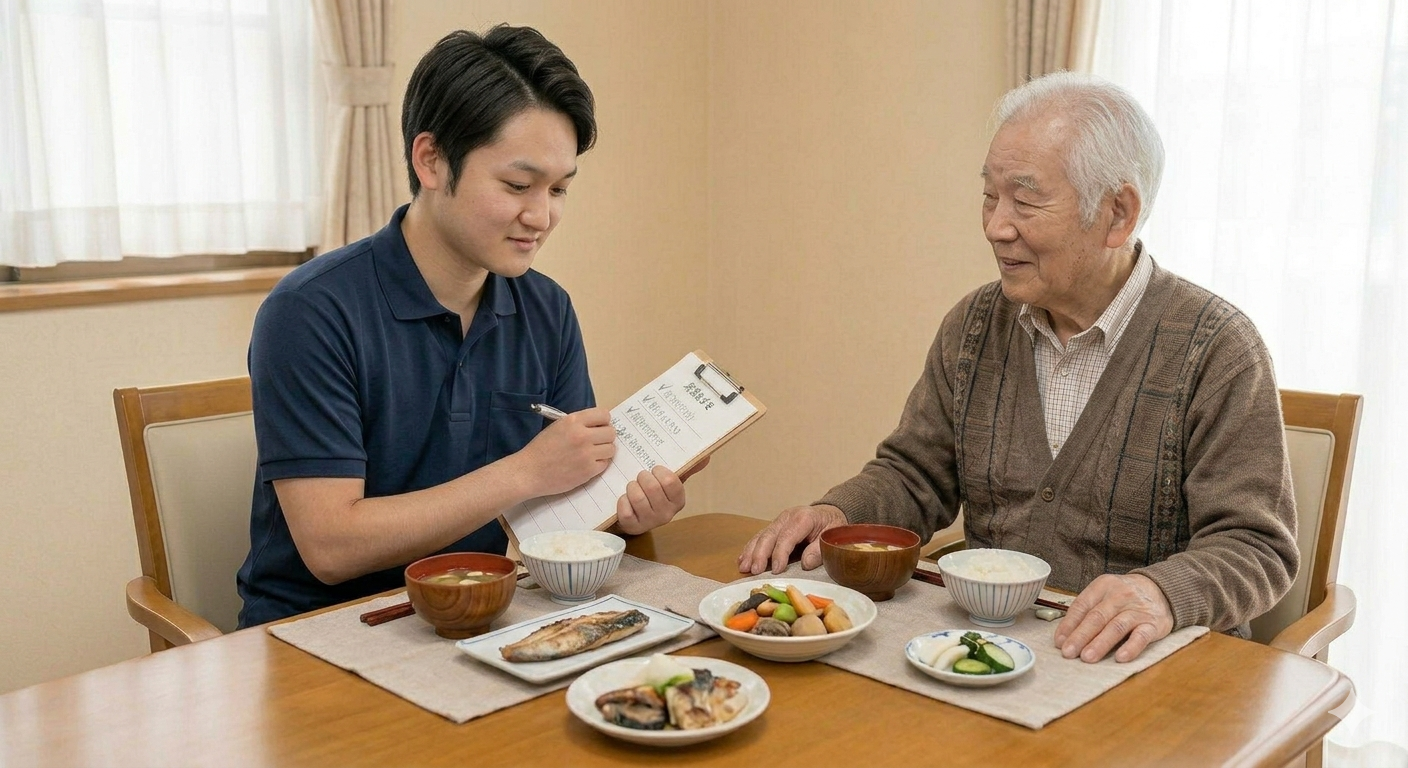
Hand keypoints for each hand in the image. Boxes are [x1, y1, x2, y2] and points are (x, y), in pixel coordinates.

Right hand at [517, 407, 615, 496]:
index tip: (599, 427)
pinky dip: (598, 464)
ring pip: (611, 449)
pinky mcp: (588, 470)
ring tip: (592, 454)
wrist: (529, 472)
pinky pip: (605, 464)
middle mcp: (582, 435)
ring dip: (604, 451)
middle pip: (611, 432)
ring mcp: (586, 454)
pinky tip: (587, 464)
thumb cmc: (541, 448)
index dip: (603, 421)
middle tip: (597, 442)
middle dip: (605, 437)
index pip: (604, 414)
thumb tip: (599, 425)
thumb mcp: (558, 426)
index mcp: (573, 421)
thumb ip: (578, 423)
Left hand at [613, 457, 707, 534]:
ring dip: (631, 487)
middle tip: (641, 478)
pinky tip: (626, 500)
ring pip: (637, 496)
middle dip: (643, 477)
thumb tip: (706, 456)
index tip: (655, 471)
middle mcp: (667, 514)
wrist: (634, 517)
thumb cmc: (654, 495)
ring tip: (633, 488)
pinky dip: (622, 500)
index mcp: (678, 501)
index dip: (659, 472)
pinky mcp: (632, 527)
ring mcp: (650, 522)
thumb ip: (687, 469)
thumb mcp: (670, 482)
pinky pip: (625, 508)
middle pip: (652, 487)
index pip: (670, 481)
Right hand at [736, 504, 846, 574]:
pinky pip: (759, 536)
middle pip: (769, 535)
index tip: (775, 570)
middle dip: (760, 554)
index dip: (780, 553)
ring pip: (761, 535)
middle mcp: (787, 517)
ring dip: (751, 552)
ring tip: (744, 567)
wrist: (829, 512)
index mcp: (803, 518)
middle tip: (754, 571)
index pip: (787, 536)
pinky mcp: (774, 527)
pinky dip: (750, 548)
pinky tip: (742, 559)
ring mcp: (779, 521)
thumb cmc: (831, 527)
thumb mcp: (831, 537)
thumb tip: (805, 564)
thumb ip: (819, 550)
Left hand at [1054, 573, 1173, 662]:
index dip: (1069, 624)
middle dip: (1080, 636)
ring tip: (1087, 657)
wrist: (1161, 590)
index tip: (1059, 641)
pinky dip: (1131, 647)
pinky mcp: (1154, 624)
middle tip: (1068, 652)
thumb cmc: (1124, 597)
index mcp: (1103, 586)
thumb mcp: (1104, 594)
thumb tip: (1065, 636)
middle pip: (1097, 617)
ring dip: (1100, 643)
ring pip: (1116, 626)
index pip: (1082, 605)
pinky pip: (1141, 636)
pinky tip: (1120, 658)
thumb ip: (1087, 611)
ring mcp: (1137, 610)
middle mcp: (1119, 596)